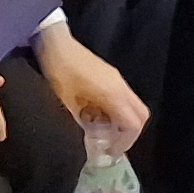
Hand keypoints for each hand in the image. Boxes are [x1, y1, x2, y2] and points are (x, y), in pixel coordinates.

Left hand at [35, 27, 146, 146]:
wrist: (53, 40)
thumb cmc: (59, 71)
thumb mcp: (65, 102)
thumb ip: (79, 124)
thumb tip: (87, 142)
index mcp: (113, 93)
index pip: (133, 124)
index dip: (125, 142)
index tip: (109, 152)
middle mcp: (120, 86)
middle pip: (140, 115)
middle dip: (129, 134)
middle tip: (111, 144)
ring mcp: (116, 78)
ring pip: (132, 106)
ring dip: (121, 122)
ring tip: (100, 130)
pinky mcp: (110, 74)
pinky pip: (123, 97)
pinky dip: (115, 110)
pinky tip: (95, 114)